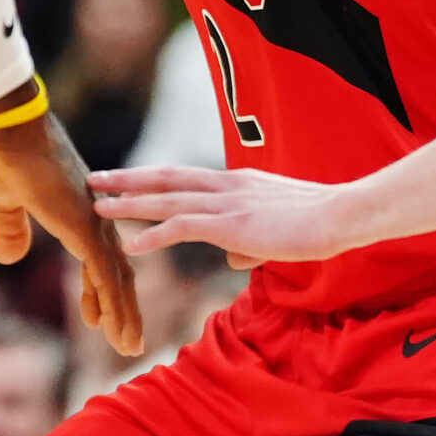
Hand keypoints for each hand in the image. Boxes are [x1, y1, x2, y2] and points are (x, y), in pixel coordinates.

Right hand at [0, 114, 144, 357]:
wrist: (11, 129)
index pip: (97, 261)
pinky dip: (113, 304)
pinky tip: (116, 329)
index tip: (99, 319)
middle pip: (116, 274)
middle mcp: (94, 221)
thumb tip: (9, 257)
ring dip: (124, 316)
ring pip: (116, 281)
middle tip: (130, 343)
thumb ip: (11, 228)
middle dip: (123, 311)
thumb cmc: (6, 154)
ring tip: (130, 348)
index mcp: (78, 215)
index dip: (100, 293)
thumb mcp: (4, 202)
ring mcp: (92, 225)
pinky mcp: (85, 228)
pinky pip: (103, 275)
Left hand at [90, 166, 369, 263]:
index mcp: (235, 182)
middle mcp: (226, 185)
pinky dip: (153, 235)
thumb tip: (233, 258)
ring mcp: (227, 202)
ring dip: (129, 204)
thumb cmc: (317, 224)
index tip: (124, 177)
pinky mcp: (231, 224)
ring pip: (167, 200)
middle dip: (127, 179)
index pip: (184, 176)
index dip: (152, 177)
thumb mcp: (275, 232)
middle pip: (166, 178)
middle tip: (94, 179)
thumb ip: (249, 242)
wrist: (341, 215)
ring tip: (98, 207)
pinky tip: (130, 245)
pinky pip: (183, 227)